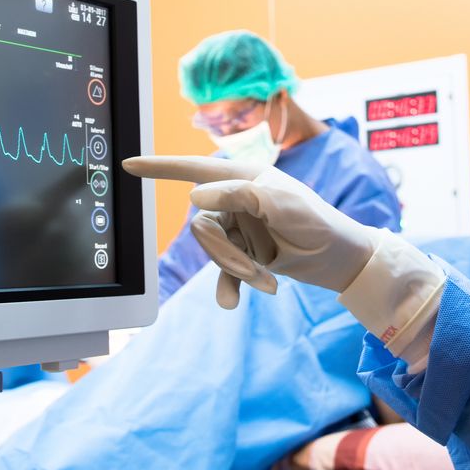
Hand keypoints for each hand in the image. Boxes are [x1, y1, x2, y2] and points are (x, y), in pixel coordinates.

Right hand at [122, 156, 385, 307]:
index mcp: (244, 178)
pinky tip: (233, 304)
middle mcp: (236, 200)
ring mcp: (239, 229)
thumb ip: (237, 195)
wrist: (340, 259)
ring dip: (237, 270)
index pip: (194, 168)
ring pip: (213, 252)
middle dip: (225, 253)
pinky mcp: (245, 254)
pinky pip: (222, 272)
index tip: (129, 165)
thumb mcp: (280, 203)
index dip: (160, 167)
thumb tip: (193, 196)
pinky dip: (231, 286)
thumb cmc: (316, 221)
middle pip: (202, 227)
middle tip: (256, 267)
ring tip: (266, 282)